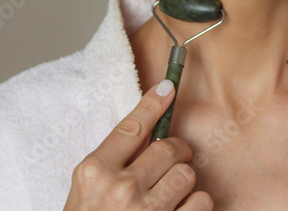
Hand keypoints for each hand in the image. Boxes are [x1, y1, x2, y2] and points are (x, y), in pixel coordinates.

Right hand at [63, 79, 211, 209]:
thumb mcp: (86, 191)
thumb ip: (112, 162)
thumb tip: (149, 131)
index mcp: (94, 171)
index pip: (132, 126)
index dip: (154, 103)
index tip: (168, 88)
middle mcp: (120, 188)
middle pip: (169, 148)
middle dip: (177, 152)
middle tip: (173, 161)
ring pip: (187, 175)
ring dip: (185, 182)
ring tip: (170, 194)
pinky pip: (201, 203)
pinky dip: (196, 206)